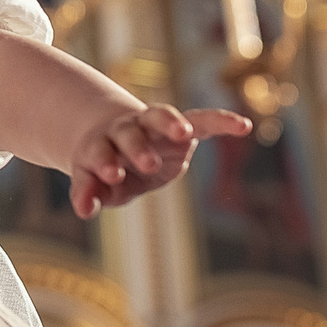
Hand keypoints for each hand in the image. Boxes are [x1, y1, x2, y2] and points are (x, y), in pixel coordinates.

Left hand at [69, 103, 252, 217]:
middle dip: (137, 147)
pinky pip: (201, 119)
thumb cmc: (105, 170)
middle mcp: (125, 130)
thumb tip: (82, 210)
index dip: (105, 163)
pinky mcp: (180, 128)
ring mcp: (151, 125)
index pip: (100, 152)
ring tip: (183, 132)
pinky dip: (221, 120)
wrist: (118, 143)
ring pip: (158, 115)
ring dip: (170, 122)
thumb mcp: (97, 185)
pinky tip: (244, 126)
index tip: (112, 175)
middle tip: (146, 163)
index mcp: (101, 145)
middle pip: (129, 133)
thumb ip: (89, 194)